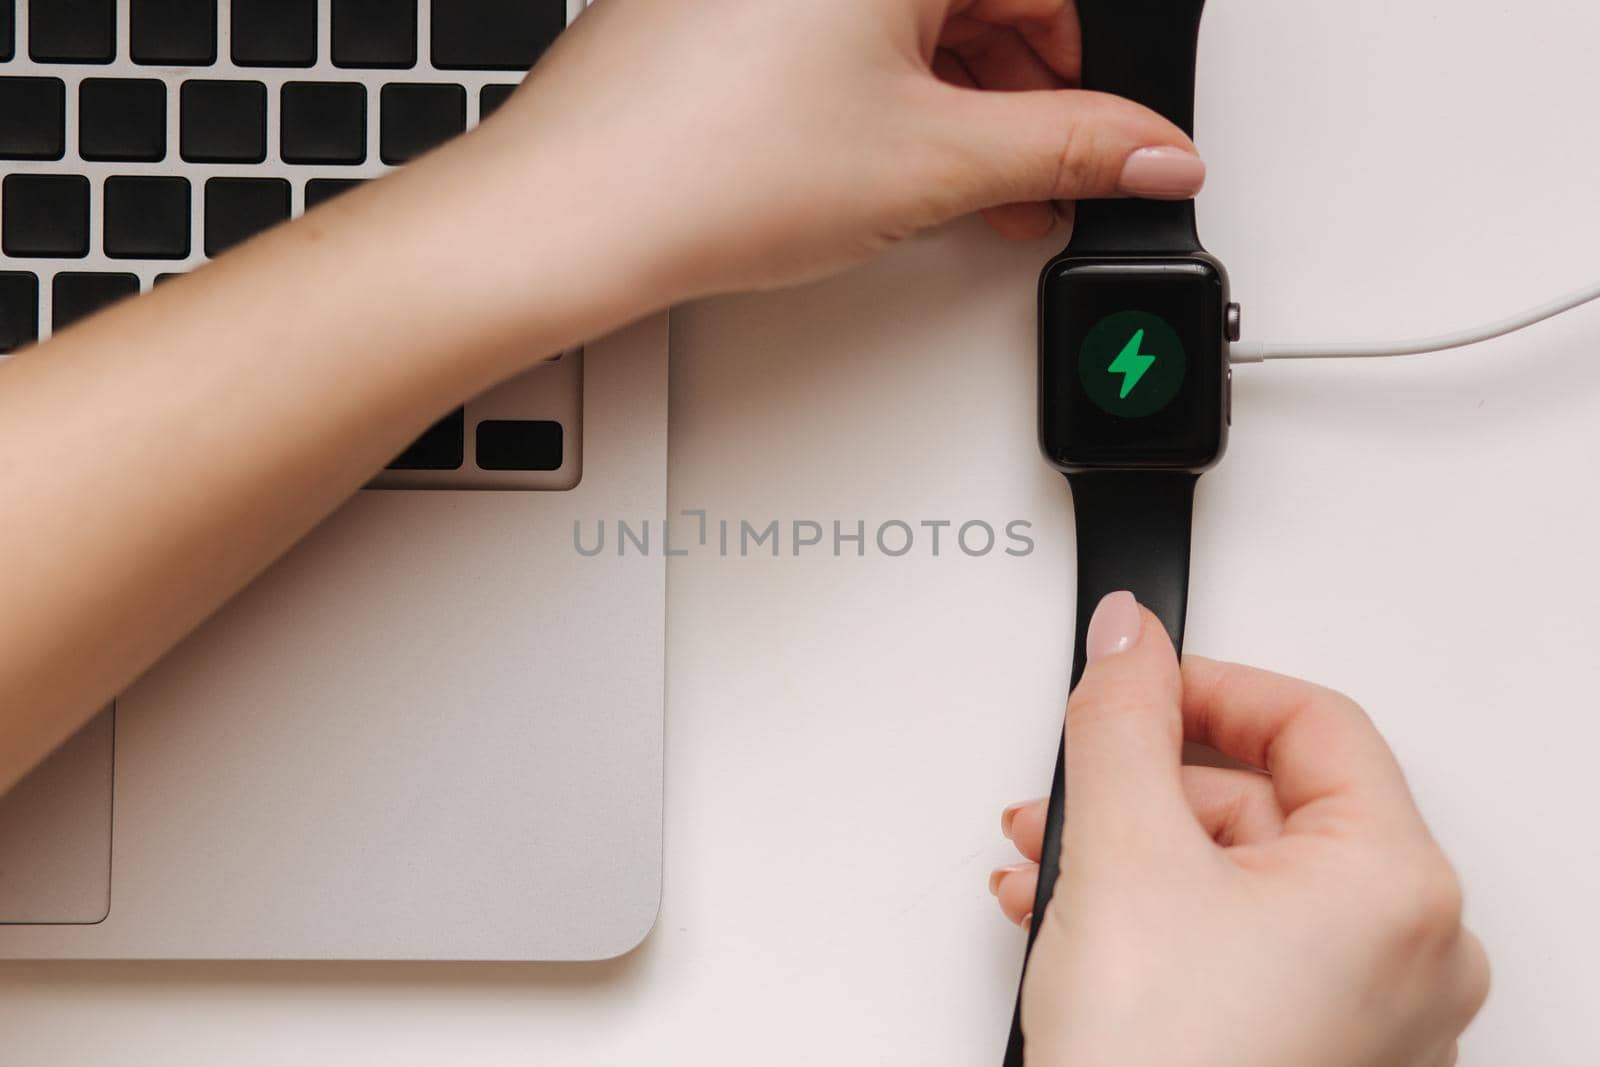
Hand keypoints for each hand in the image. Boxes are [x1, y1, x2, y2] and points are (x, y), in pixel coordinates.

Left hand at [484, 0, 1204, 301]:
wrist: (574, 213)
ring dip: (955, 106)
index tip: (1102, 142)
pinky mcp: (724, 5)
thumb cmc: (710, 164)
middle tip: (1036, 184)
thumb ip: (1070, 149)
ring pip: (907, 21)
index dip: (1082, 75)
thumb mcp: (934, 163)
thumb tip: (1154, 149)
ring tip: (963, 197)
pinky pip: (837, 32)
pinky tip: (888, 167)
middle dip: (1020, 95)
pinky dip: (881, 94)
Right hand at [990, 593, 1488, 1066]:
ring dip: (1135, 856)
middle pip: (1268, 806)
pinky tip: (1077, 924)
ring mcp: (1371, 1017)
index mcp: (1396, 886)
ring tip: (1048, 867)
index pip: (1312, 721)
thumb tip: (1130, 639)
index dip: (1209, 685)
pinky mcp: (1319, 1056)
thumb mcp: (1121, 853)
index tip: (1137, 681)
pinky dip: (1161, 922)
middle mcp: (1411, 954)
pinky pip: (1244, 950)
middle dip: (1146, 791)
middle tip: (1070, 792)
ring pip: (1243, 883)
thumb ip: (1124, 720)